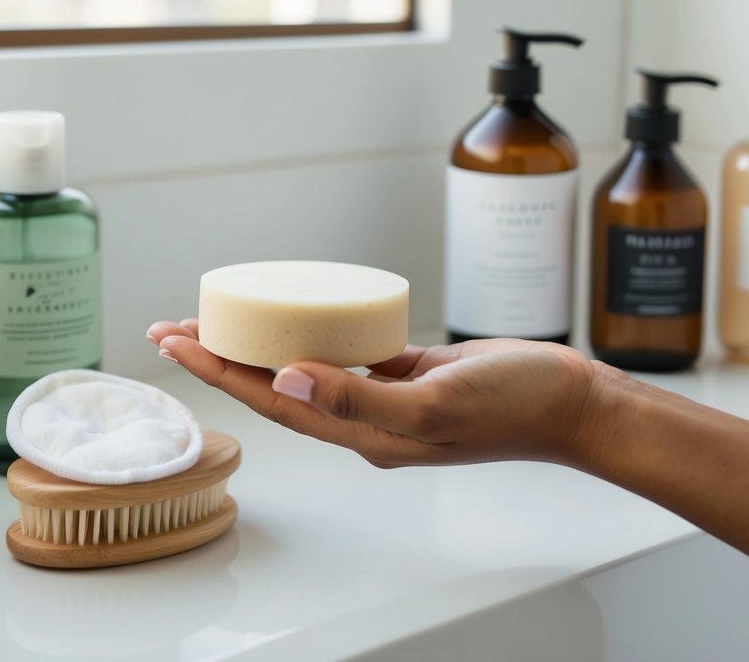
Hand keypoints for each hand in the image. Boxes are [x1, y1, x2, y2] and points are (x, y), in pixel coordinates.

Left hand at [147, 319, 607, 467]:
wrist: (572, 402)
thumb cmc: (516, 407)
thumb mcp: (436, 402)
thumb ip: (362, 398)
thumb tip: (288, 380)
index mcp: (365, 435)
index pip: (271, 400)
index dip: (218, 371)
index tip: (175, 340)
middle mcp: (367, 420)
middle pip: (276, 385)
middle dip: (223, 357)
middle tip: (177, 325)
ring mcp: (389, 398)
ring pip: (308, 367)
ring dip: (264, 344)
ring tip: (224, 317)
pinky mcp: (411, 374)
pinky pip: (351, 353)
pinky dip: (318, 333)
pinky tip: (300, 313)